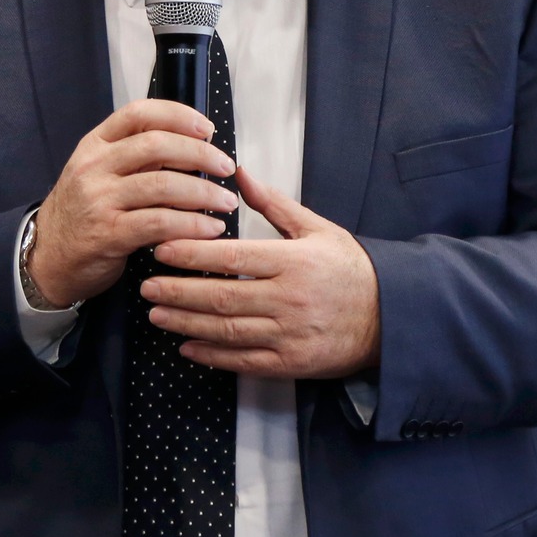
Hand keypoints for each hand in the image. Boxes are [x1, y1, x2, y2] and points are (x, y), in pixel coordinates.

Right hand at [29, 99, 239, 307]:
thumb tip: (193, 146)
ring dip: (203, 193)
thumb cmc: (83, 212)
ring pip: (163, 185)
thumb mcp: (99, 173)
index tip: (207, 128)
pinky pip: (160, 223)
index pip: (139, 113)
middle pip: (156, 145)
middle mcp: (94, 166)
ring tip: (226, 202)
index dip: (178, 115)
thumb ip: (137, 158)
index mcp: (96, 144)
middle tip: (226, 167)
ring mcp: (99, 200)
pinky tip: (210, 229)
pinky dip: (192, 225)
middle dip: (200, 154)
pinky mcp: (108, 234)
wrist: (47, 257)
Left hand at [143, 165, 381, 377]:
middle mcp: (287, 300)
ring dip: (186, 324)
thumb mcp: (317, 228)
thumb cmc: (350, 268)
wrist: (390, 316)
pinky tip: (187, 348)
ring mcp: (288, 335)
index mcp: (292, 262)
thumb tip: (240, 173)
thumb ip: (275, 204)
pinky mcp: (290, 363)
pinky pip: (243, 361)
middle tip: (146, 288)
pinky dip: (212, 357)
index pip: (231, 259)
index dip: (192, 256)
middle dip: (177, 293)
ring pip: (226, 331)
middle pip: (221, 297)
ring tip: (156, 315)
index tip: (161, 251)